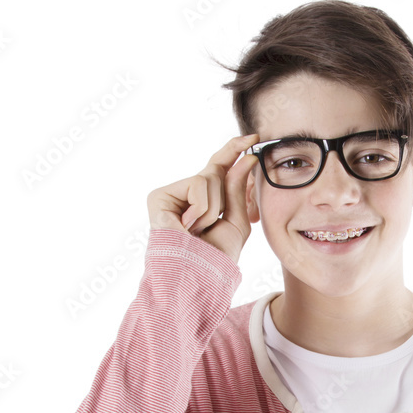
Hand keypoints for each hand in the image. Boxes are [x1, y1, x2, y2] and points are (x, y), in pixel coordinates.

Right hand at [147, 134, 259, 264]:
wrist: (197, 275)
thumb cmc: (215, 256)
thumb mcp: (236, 221)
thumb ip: (238, 189)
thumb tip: (246, 158)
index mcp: (204, 200)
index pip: (220, 167)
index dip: (234, 150)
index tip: (253, 137)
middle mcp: (185, 194)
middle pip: (216, 170)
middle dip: (222, 198)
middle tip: (209, 226)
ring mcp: (171, 194)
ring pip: (208, 178)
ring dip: (212, 209)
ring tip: (197, 230)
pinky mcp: (159, 196)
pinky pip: (197, 184)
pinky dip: (201, 209)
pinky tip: (188, 227)